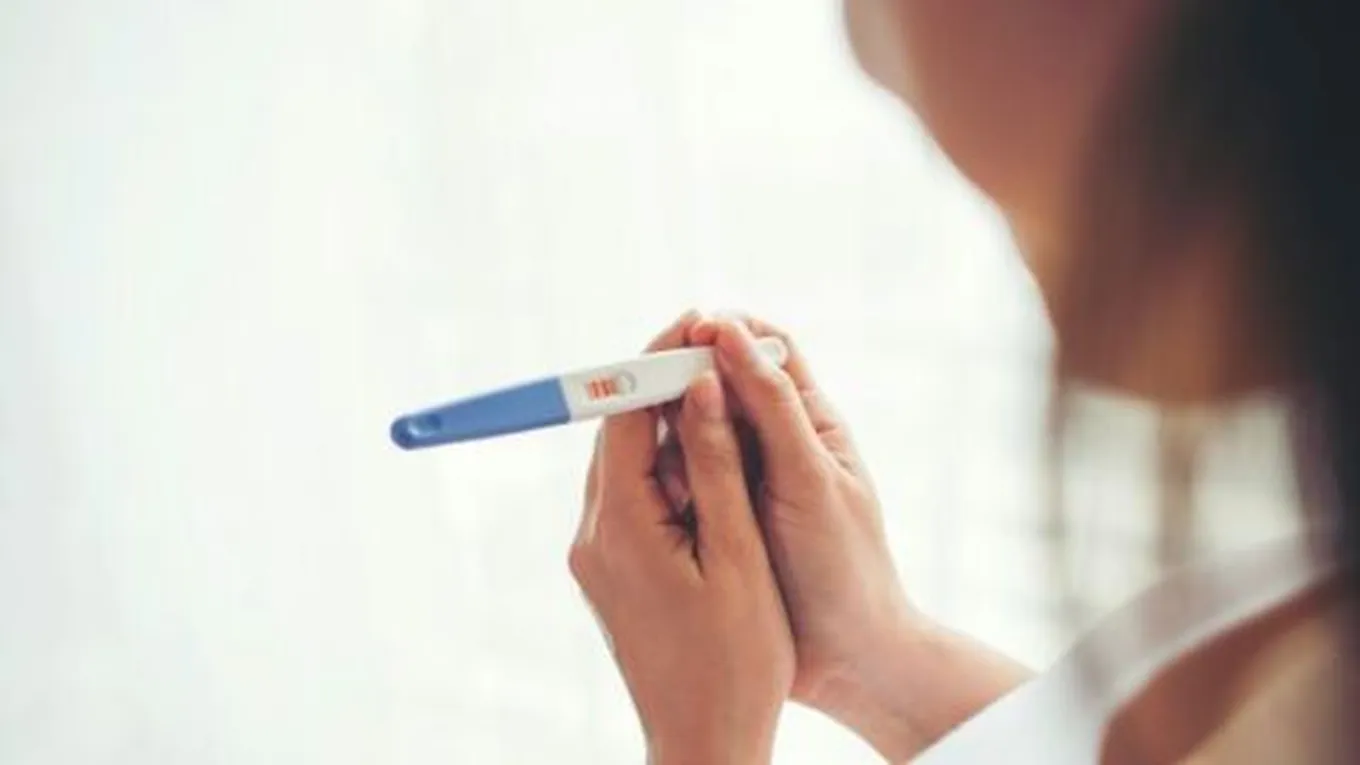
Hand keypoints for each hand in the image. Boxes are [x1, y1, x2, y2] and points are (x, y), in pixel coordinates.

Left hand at [569, 313, 794, 764]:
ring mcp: (596, 558)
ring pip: (624, 466)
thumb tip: (701, 387)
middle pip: (616, 434)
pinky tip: (709, 467)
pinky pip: (631, 500)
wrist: (704, 743)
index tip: (694, 324)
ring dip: (665, 430)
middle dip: (660, 387)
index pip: (621, 415)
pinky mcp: (610, 574)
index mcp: (622, 529)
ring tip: (720, 397)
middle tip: (710, 346)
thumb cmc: (735, 663)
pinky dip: (665, 473)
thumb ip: (718, 466)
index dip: (655, 361)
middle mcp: (594, 537)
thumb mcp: (738, 556)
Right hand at [682, 316, 912, 699]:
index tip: (685, 332)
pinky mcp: (716, 518)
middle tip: (650, 398)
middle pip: (716, 384)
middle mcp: (773, 442)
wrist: (847, 660)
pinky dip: (661, 478)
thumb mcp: (809, 479)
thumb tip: (729, 332)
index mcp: (808, 420)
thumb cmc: (842, 565)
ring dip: (669, 435)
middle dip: (682, 383)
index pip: (763, 348)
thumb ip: (771, 407)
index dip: (723, 331)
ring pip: (689, 431)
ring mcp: (742, 480)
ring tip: (664, 466)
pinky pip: (677, 480)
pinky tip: (651, 498)